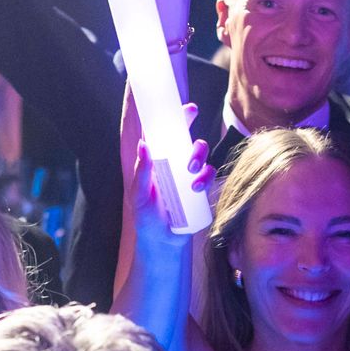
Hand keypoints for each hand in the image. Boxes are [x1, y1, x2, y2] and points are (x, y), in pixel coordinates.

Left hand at [129, 108, 211, 243]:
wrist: (162, 242)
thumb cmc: (146, 218)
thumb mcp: (139, 195)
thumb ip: (142, 172)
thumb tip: (143, 145)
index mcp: (159, 160)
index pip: (168, 133)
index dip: (178, 118)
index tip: (188, 108)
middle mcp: (176, 164)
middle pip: (190, 141)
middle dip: (195, 142)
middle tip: (189, 157)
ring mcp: (190, 176)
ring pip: (203, 156)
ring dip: (201, 160)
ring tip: (192, 174)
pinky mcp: (201, 189)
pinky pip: (210, 175)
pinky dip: (206, 177)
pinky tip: (198, 188)